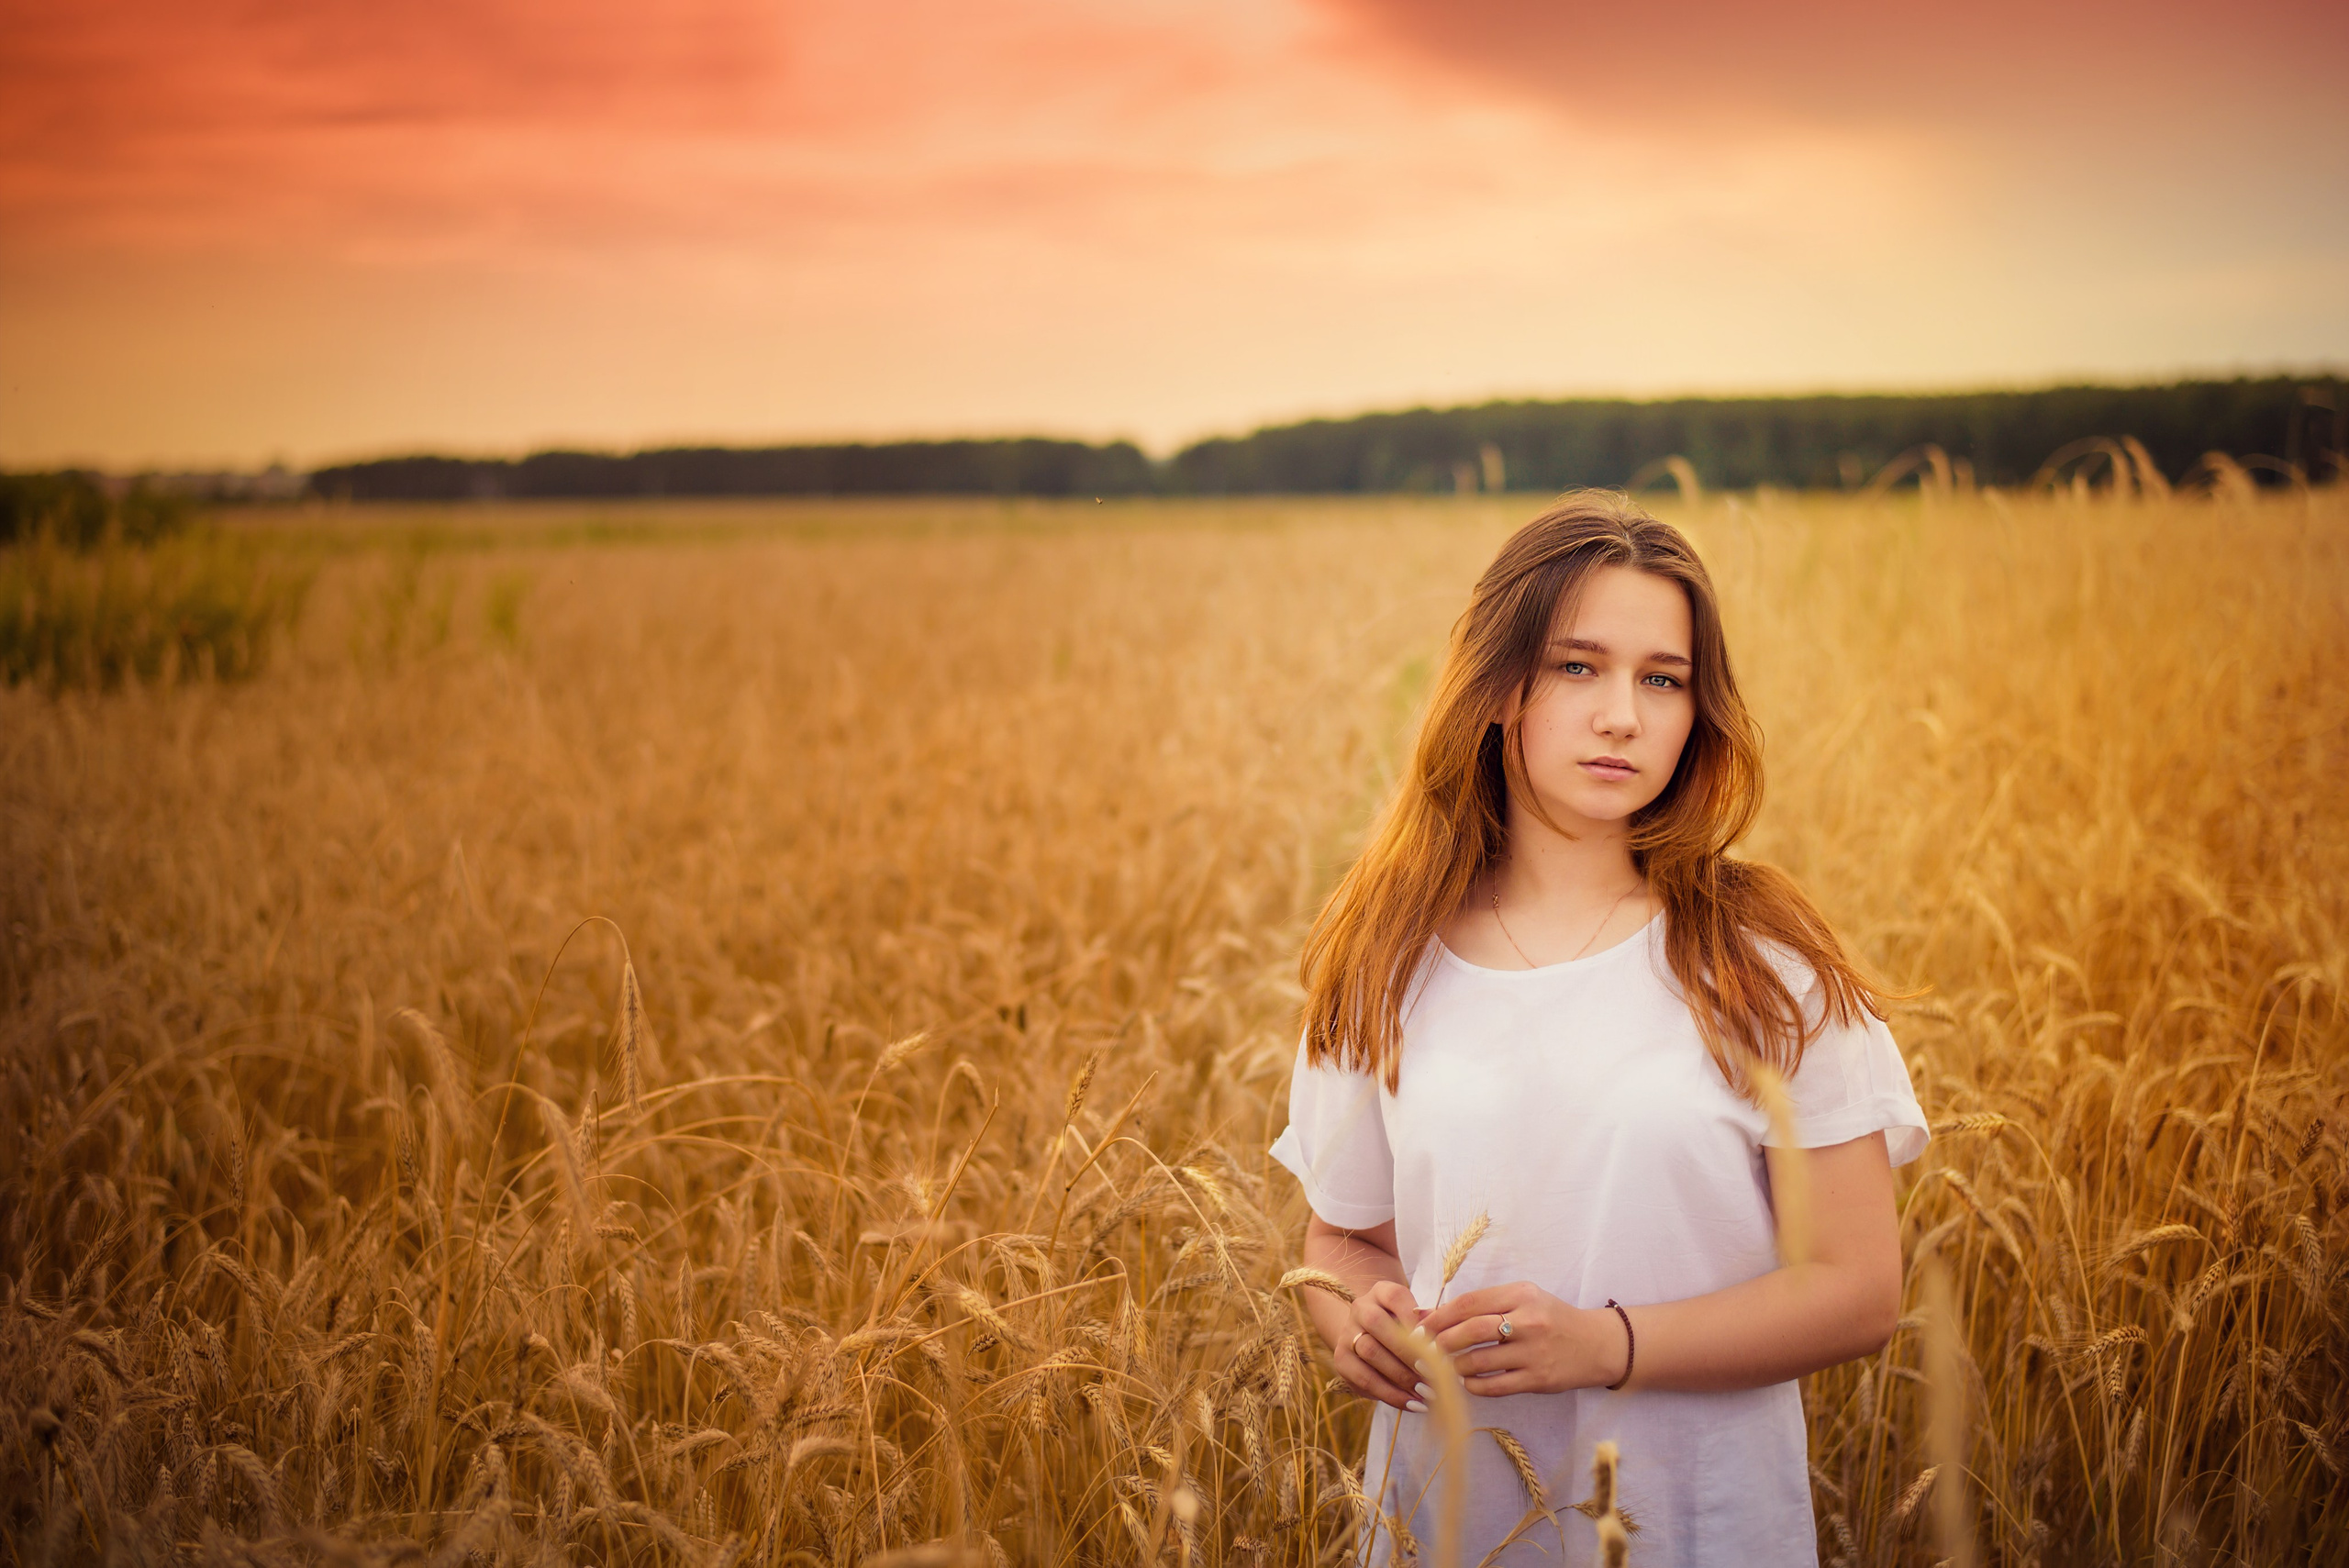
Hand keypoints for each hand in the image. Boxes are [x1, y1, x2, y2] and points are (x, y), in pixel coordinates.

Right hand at [1332, 1280, 1425, 1410]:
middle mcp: (1359, 1309)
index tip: (1436, 1344)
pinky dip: (1390, 1394)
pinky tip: (1412, 1403)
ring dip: (1400, 1376)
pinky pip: (1363, 1379)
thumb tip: (1438, 1330)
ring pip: (1369, 1352)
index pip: (1395, 1296)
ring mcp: (1347, 1334)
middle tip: (1432, 1372)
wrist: (1370, 1336)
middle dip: (1407, 1351)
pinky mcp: (1341, 1360)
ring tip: (1426, 1392)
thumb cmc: (1404, 1327)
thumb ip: (1429, 1322)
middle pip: (1377, 1324)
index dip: (1414, 1320)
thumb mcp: (1417, 1318)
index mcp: (1381, 1291)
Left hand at [1418, 1283, 1628, 1396]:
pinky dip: (1473, 1385)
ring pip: (1479, 1361)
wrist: (1596, 1344)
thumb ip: (1483, 1304)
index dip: (1440, 1315)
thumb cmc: (1551, 1318)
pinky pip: (1495, 1386)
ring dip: (1454, 1366)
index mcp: (1521, 1294)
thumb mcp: (1523, 1299)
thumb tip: (1431, 1314)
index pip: (1470, 1303)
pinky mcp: (1538, 1379)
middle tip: (1425, 1349)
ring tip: (1445, 1367)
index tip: (1421, 1327)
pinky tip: (1467, 1382)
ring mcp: (1534, 1352)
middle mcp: (1528, 1321)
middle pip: (1471, 1330)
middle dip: (1441, 1341)